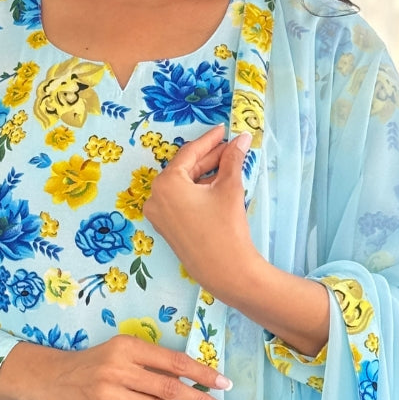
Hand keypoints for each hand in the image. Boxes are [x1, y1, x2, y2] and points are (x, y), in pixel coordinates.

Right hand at [0, 335, 231, 399]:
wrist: (50, 380)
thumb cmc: (92, 364)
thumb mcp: (119, 353)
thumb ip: (149, 365)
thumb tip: (188, 382)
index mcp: (127, 348)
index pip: (174, 361)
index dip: (201, 373)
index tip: (223, 382)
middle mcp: (119, 370)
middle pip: (170, 388)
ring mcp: (110, 396)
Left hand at [140, 122, 256, 298]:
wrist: (225, 271)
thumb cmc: (226, 227)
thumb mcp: (229, 188)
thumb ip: (232, 159)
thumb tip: (242, 138)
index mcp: (166, 183)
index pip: (189, 153)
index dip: (210, 140)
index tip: (224, 129)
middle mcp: (156, 197)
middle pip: (185, 168)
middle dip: (210, 157)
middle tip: (232, 146)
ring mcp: (159, 214)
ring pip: (184, 185)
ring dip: (206, 174)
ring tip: (231, 163)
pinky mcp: (167, 227)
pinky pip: (181, 200)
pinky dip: (198, 190)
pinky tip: (218, 183)